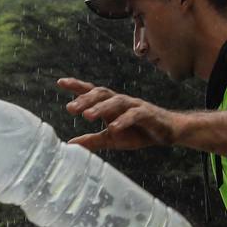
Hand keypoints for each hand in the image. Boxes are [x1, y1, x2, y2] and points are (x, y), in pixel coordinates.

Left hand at [58, 78, 181, 151]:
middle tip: (70, 109)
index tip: (60, 82)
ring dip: (101, 108)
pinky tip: (113, 128)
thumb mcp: (111, 139)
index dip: (77, 86)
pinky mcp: (147, 114)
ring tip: (87, 116)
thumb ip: (91, 140)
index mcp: (110, 105)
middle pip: (101, 94)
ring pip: (116, 102)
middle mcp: (120, 101)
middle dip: (85, 99)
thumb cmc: (137, 133)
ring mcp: (134, 106)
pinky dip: (123, 120)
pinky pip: (134, 115)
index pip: (92, 92)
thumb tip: (70, 144)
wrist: (166, 132)